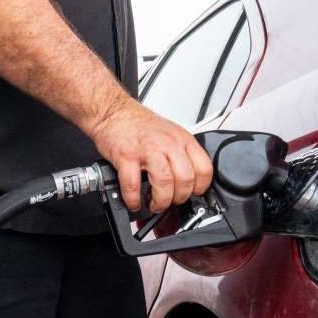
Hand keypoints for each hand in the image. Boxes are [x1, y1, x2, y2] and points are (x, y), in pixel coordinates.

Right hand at [88, 98, 213, 212]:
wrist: (113, 112)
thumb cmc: (138, 124)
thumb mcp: (170, 132)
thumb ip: (181, 153)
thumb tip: (187, 179)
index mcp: (181, 139)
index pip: (204, 169)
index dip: (200, 187)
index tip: (192, 194)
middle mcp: (168, 144)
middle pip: (185, 179)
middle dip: (179, 198)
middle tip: (170, 201)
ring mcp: (147, 150)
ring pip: (164, 183)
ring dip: (160, 201)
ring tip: (154, 204)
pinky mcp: (126, 157)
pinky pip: (133, 185)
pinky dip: (134, 199)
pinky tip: (134, 201)